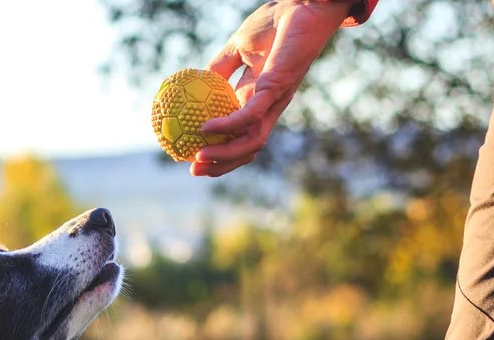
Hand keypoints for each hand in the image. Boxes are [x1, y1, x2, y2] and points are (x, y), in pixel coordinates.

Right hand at [191, 1, 350, 177]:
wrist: (302, 5)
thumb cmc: (274, 22)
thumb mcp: (238, 46)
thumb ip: (220, 66)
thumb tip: (194, 83)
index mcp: (257, 98)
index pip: (240, 134)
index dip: (220, 150)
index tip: (192, 156)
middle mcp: (267, 106)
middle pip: (246, 148)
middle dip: (221, 164)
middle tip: (193, 169)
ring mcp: (274, 100)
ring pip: (251, 141)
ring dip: (225, 155)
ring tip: (199, 158)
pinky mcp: (276, 88)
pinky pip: (249, 115)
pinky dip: (229, 126)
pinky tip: (207, 128)